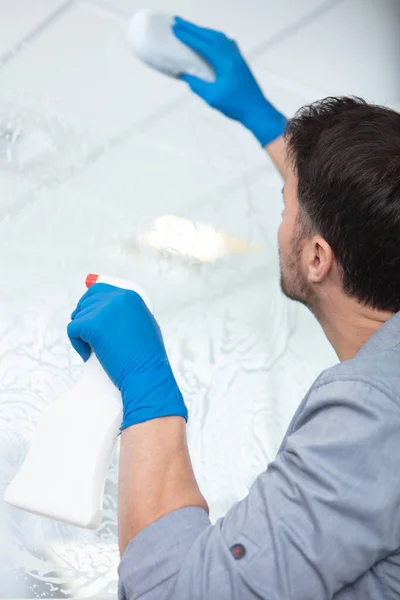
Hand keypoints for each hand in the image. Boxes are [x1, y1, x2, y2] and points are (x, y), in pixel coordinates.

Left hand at [67, 283, 187, 429]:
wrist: (146, 372)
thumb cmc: (148, 357)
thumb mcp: (142, 324)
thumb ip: (125, 313)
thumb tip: (105, 313)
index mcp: (131, 296)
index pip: (101, 289)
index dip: (91, 303)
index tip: (88, 316)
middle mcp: (118, 298)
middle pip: (87, 301)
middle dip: (84, 318)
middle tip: (86, 336)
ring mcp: (104, 309)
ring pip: (79, 317)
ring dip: (82, 334)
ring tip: (95, 350)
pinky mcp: (92, 324)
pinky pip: (72, 329)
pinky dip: (77, 344)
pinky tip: (88, 354)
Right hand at [172, 17, 285, 145]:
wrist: (256, 110)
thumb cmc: (235, 105)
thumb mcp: (211, 97)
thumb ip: (196, 85)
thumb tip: (184, 75)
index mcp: (224, 62)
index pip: (203, 44)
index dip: (188, 36)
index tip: (176, 30)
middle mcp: (231, 55)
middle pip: (210, 36)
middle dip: (193, 28)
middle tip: (178, 22)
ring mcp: (237, 57)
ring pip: (218, 37)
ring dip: (203, 31)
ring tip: (191, 28)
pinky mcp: (240, 61)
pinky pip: (226, 43)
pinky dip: (215, 37)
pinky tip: (211, 39)